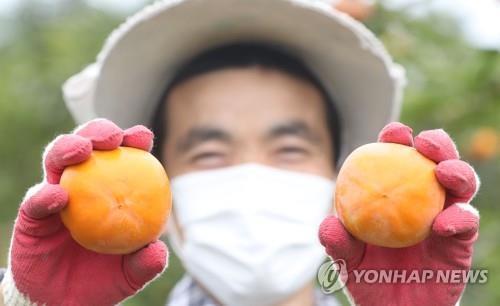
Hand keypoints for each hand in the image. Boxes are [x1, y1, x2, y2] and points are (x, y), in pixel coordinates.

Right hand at [2, 119, 167, 305]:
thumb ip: (145, 262)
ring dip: (67, 148)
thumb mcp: (130, 273)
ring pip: (57, 161)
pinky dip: (45, 196)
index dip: (133, 141)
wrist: (63, 301)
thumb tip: (158, 251)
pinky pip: (36, 202)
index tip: (143, 137)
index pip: (124, 158)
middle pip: (88, 146)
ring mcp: (56, 196)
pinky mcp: (32, 216)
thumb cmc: (102, 278)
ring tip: (81, 150)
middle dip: (98, 132)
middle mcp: (83, 186)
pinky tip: (57, 197)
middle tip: (111, 137)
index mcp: (111, 189)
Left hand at [319, 122, 478, 305]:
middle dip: (437, 144)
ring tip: (445, 172)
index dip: (396, 140)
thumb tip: (329, 225)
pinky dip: (460, 218)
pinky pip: (466, 223)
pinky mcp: (460, 242)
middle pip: (434, 163)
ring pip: (460, 186)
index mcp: (393, 195)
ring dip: (458, 172)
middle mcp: (421, 201)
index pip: (396, 160)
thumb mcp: (347, 261)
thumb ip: (339, 244)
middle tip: (427, 143)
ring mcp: (444, 219)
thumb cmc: (368, 279)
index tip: (393, 132)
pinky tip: (445, 222)